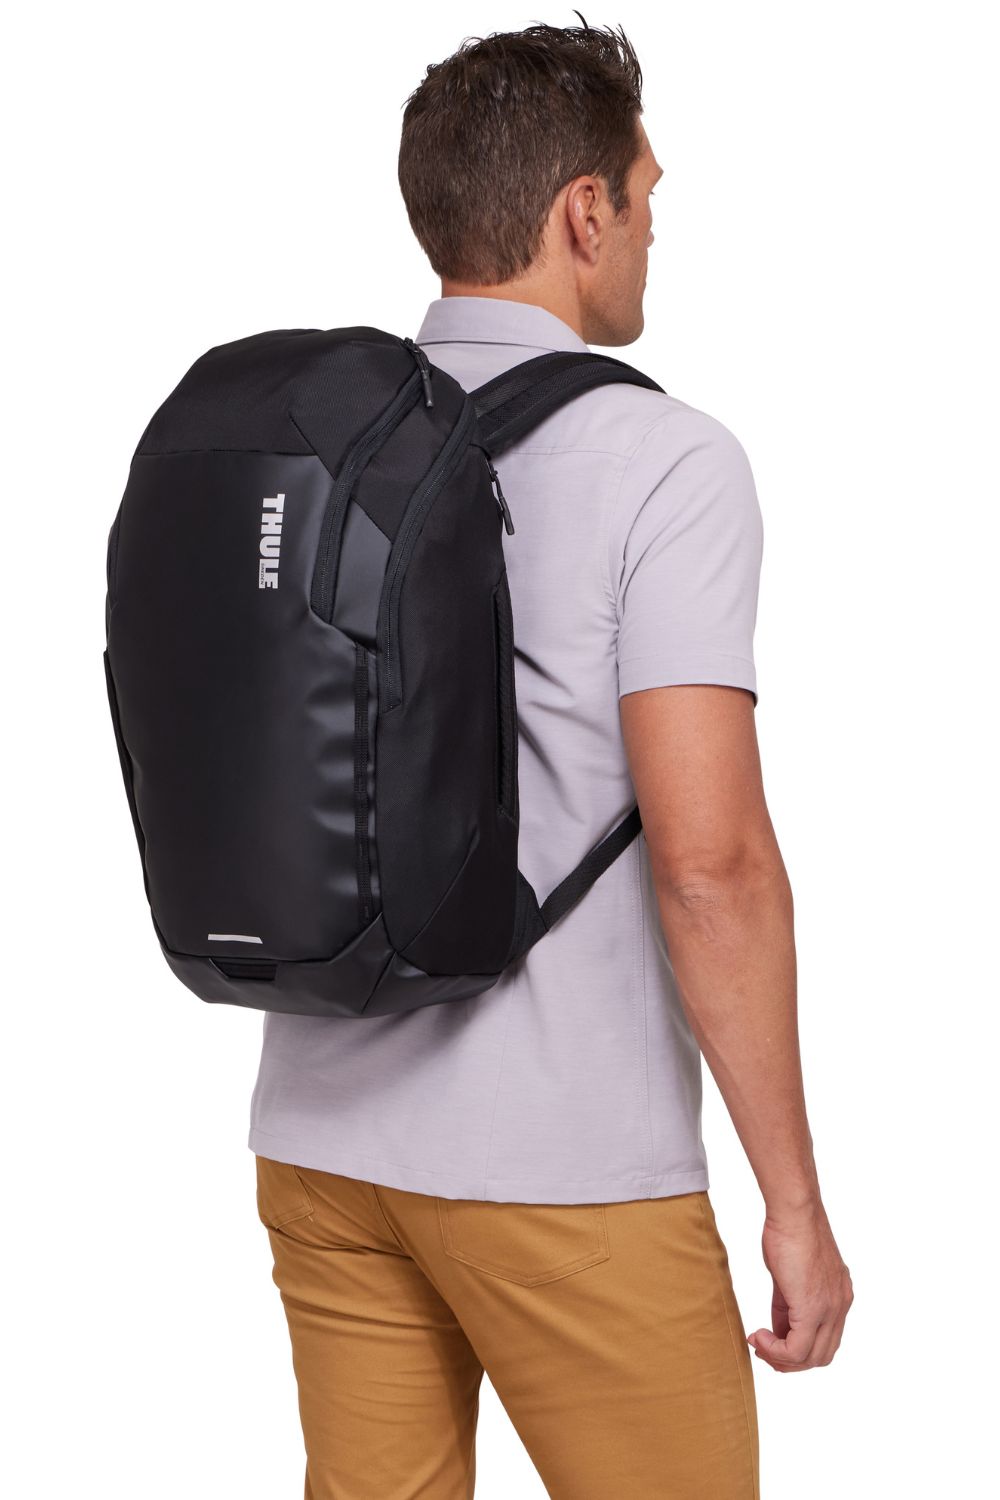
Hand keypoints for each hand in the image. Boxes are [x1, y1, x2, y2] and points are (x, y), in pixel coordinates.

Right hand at [747, 1201, 853, 1371]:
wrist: (794, 1212)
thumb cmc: (789, 1232)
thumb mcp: (790, 1274)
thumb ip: (788, 1304)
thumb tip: (777, 1329)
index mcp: (839, 1296)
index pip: (825, 1339)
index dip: (798, 1349)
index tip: (771, 1339)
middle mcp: (841, 1306)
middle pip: (821, 1355)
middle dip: (790, 1361)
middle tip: (764, 1349)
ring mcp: (830, 1309)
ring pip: (810, 1357)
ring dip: (780, 1358)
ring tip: (759, 1343)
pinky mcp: (813, 1309)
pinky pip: (797, 1349)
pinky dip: (775, 1351)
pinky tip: (758, 1336)